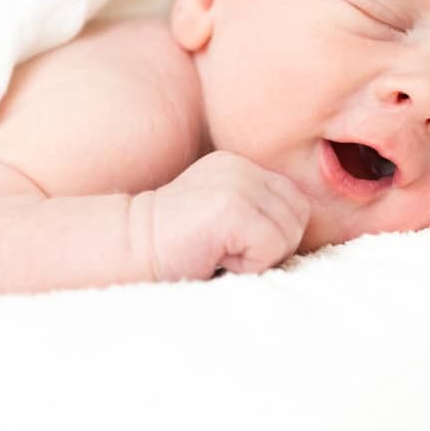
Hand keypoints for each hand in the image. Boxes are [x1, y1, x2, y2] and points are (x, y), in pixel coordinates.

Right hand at [131, 151, 312, 281]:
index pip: (295, 200)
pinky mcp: (231, 206)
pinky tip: (216, 257)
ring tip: (221, 253)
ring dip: (260, 257)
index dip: (276, 233)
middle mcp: (242, 167)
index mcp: (240, 165)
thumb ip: (257, 212)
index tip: (238, 245)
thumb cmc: (175, 247)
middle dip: (275, 245)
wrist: (128, 250)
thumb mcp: (221, 217)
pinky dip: (249, 265)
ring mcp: (237, 183)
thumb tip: (301, 235)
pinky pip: (271, 246)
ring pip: (289, 232)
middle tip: (232, 253)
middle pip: (299, 215)